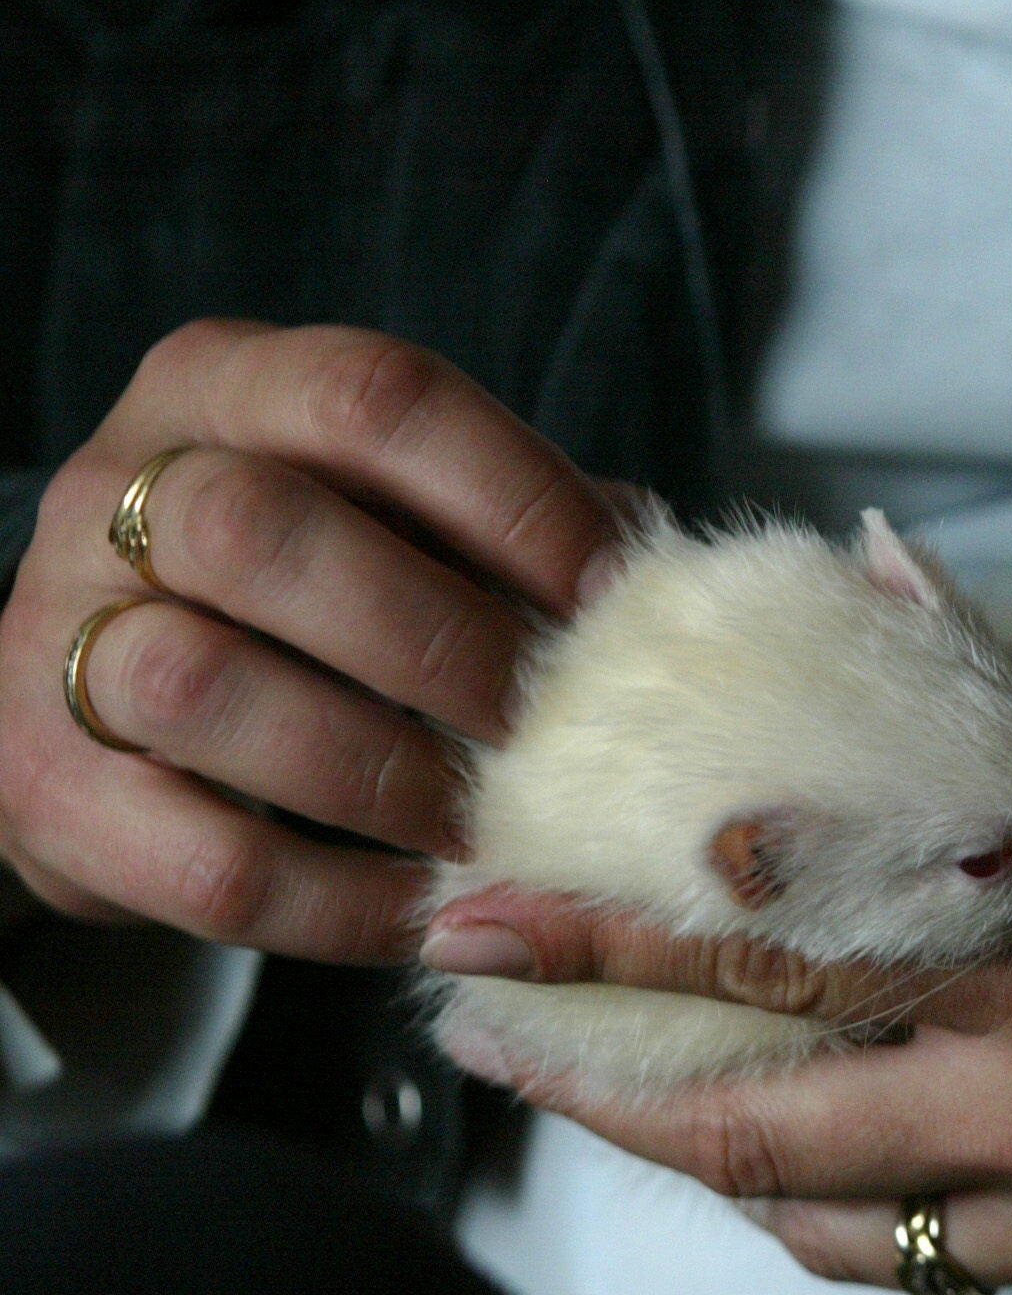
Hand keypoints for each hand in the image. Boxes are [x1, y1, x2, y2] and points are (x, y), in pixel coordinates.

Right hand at [0, 320, 616, 961]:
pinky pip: (208, 861)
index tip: (610, 597)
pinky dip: (343, 901)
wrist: (109, 715)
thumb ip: (517, 528)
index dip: (515, 500)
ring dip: (379, 773)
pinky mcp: (45, 794)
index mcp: (226, 388)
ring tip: (483, 822)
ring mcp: (53, 638)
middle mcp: (113, 492)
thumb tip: (666, 584)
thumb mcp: (396, 519)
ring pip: (200, 687)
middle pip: (258, 530)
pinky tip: (429, 907)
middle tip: (537, 720)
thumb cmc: (306, 599)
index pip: (376, 399)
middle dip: (434, 639)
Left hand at [429, 780, 1011, 1294]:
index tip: (475, 945)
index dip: (612, 965)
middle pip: (765, 1158)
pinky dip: (865, 1207)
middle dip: (615, 1106)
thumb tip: (958, 718)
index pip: (788, 985)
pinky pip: (947, 1268)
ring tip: (671, 1090)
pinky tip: (871, 1140)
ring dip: (735, 1169)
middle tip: (509, 1044)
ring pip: (842, 1237)